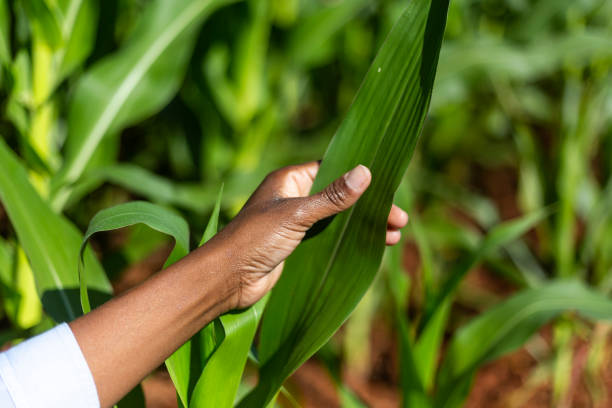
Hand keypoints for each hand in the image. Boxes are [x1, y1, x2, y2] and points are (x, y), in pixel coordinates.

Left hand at [211, 161, 408, 309]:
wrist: (227, 280)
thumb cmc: (256, 239)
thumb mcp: (297, 215)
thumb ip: (332, 198)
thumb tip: (365, 172)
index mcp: (290, 180)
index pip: (332, 169)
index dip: (359, 176)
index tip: (387, 186)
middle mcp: (293, 197)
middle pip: (339, 196)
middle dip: (368, 206)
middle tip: (399, 219)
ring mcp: (295, 222)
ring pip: (337, 219)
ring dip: (362, 226)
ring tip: (393, 236)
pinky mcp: (296, 245)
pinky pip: (328, 238)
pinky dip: (348, 242)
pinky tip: (371, 247)